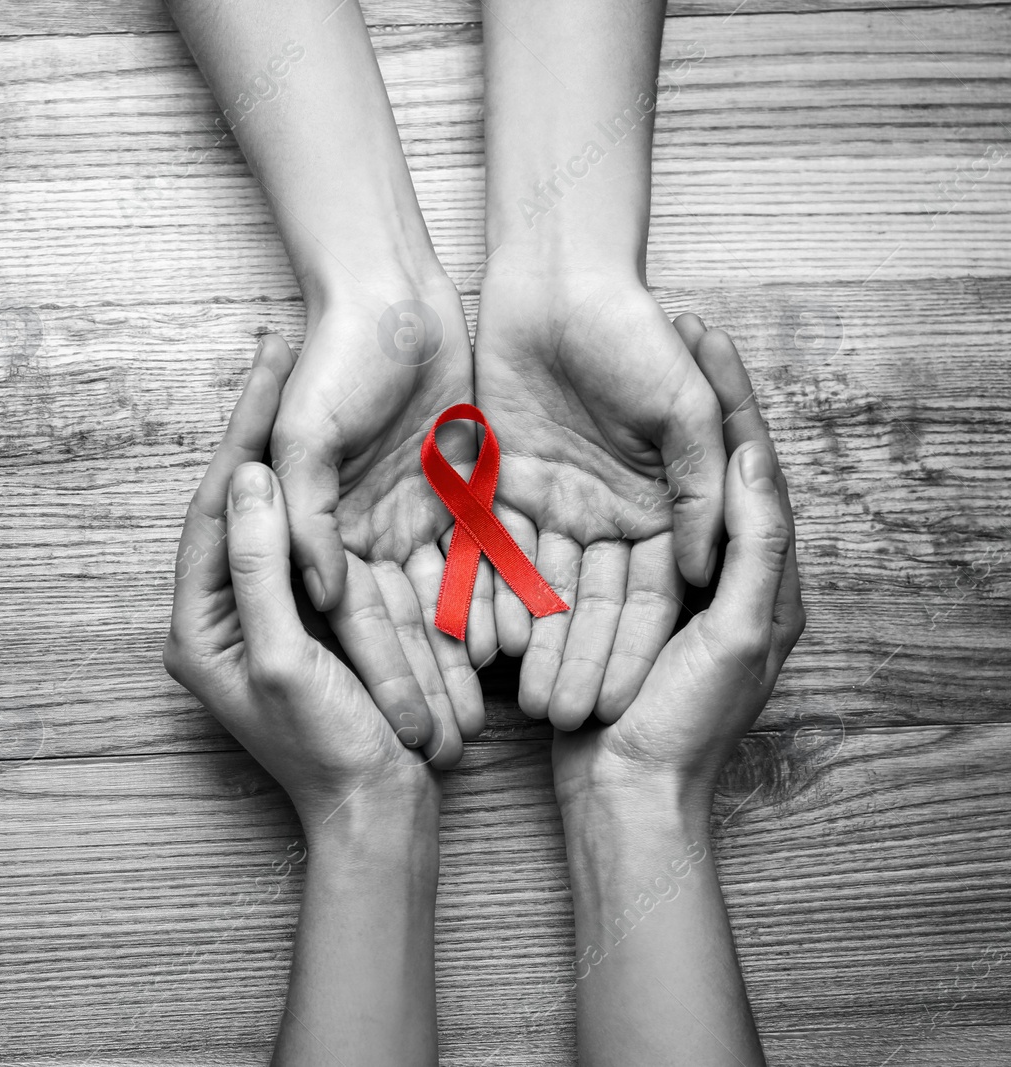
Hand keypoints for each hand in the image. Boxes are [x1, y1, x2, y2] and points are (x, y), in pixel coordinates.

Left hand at [165, 334, 443, 826]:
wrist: (378, 811)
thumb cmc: (328, 750)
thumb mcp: (281, 659)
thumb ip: (257, 573)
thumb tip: (245, 481)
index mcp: (197, 623)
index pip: (214, 509)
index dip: (240, 435)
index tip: (267, 367)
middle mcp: (222, 610)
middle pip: (240, 500)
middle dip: (259, 425)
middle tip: (280, 347)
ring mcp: (265, 610)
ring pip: (276, 510)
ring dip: (289, 446)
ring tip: (304, 372)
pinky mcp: (307, 616)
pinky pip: (310, 537)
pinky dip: (323, 487)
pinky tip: (344, 438)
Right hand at [270, 278, 480, 769]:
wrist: (386, 297)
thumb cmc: (330, 361)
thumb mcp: (303, 438)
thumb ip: (306, 517)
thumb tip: (320, 593)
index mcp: (319, 530)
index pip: (354, 618)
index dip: (381, 674)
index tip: (404, 731)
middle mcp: (369, 534)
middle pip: (402, 622)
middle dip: (426, 684)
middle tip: (451, 748)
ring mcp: (417, 517)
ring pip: (447, 598)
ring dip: (464, 655)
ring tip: (487, 715)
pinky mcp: (463, 493)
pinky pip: (486, 554)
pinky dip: (500, 597)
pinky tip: (518, 646)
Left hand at [471, 257, 728, 728]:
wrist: (562, 281)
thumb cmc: (639, 336)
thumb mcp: (687, 412)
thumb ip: (700, 488)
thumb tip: (698, 568)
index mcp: (659, 507)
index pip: (648, 595)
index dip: (630, 649)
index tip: (615, 704)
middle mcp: (602, 515)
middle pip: (588, 604)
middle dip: (572, 660)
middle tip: (554, 718)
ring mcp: (548, 504)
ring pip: (534, 587)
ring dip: (524, 639)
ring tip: (512, 693)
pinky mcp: (496, 484)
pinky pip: (485, 548)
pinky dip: (478, 589)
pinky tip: (470, 638)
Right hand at [552, 318, 804, 815]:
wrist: (626, 798)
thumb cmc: (693, 723)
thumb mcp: (743, 634)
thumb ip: (755, 547)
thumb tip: (752, 460)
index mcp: (744, 567)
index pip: (737, 459)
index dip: (722, 389)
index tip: (697, 326)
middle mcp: (685, 561)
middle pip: (670, 461)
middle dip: (653, 394)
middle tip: (635, 326)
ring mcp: (626, 575)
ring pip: (611, 484)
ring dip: (592, 429)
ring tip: (577, 362)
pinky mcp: (576, 596)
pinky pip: (559, 531)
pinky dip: (546, 485)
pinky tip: (524, 440)